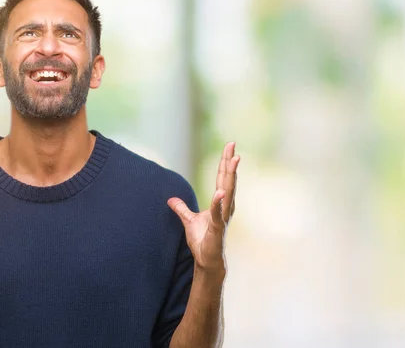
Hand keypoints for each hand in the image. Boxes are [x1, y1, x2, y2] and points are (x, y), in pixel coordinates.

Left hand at [168, 142, 239, 272]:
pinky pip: (218, 213)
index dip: (225, 163)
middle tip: (232, 145)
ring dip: (230, 176)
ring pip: (228, 192)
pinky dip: (218, 202)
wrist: (207, 260)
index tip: (230, 147)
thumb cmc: (203, 241)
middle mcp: (225, 207)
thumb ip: (182, 208)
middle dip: (229, 162)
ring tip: (234, 160)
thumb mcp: (189, 220)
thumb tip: (170, 199)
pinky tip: (220, 192)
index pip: (222, 178)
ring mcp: (223, 217)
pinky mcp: (218, 228)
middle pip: (227, 180)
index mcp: (220, 203)